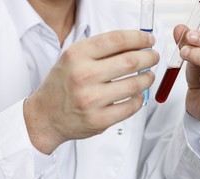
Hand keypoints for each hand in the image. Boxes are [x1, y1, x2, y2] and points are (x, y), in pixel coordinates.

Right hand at [24, 30, 158, 153]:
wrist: (45, 116)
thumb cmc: (62, 85)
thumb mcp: (73, 59)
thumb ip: (101, 51)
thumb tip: (135, 44)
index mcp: (77, 55)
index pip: (117, 40)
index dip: (139, 38)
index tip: (149, 40)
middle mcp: (83, 76)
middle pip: (130, 61)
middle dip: (149, 57)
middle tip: (153, 57)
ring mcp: (91, 100)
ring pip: (134, 85)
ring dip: (148, 78)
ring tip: (149, 76)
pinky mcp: (99, 120)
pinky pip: (130, 107)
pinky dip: (139, 99)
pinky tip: (137, 95)